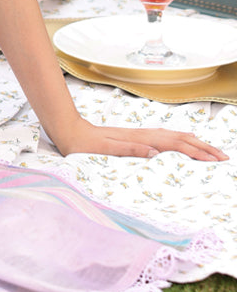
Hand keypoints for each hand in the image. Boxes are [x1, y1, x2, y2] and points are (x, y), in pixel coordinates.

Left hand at [54, 116, 227, 162]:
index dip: (197, 152)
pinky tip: (182, 146)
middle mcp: (144, 135)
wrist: (69, 131)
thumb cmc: (85, 144)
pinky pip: (165, 139)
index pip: (176, 145)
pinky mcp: (135, 137)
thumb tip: (154, 152)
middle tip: (223, 158)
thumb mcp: (105, 149)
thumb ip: (129, 149)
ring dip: (195, 143)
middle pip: (181, 139)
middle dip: (203, 147)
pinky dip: (180, 142)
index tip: (215, 160)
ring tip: (210, 151)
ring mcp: (140, 135)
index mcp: (141, 139)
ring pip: (174, 137)